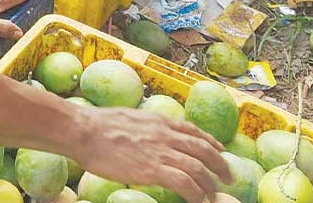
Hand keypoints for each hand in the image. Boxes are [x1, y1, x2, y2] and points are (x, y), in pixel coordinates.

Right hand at [72, 108, 231, 202]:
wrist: (84, 131)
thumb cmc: (95, 126)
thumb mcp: (127, 118)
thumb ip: (142, 127)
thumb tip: (142, 135)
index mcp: (158, 121)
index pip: (192, 130)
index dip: (210, 141)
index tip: (220, 150)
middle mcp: (165, 135)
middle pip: (203, 149)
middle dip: (220, 164)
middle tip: (228, 177)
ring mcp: (160, 151)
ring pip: (199, 168)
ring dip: (210, 184)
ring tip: (215, 195)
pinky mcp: (153, 169)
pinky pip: (185, 183)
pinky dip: (196, 194)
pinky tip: (199, 201)